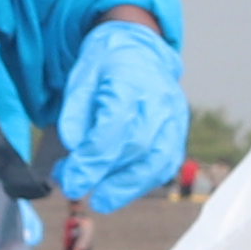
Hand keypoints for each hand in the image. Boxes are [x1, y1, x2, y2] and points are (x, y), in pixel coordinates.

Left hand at [50, 15, 188, 213]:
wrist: (141, 50)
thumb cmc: (108, 64)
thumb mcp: (81, 77)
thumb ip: (74, 112)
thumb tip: (74, 148)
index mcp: (131, 81)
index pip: (114, 128)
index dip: (91, 160)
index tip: (71, 180)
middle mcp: (159, 100)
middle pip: (137, 147)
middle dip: (105, 176)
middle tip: (76, 188)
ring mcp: (174, 117)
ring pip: (158, 162)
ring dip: (127, 187)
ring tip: (101, 199)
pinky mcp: (179, 132)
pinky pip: (166, 164)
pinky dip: (144, 182)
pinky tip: (122, 189)